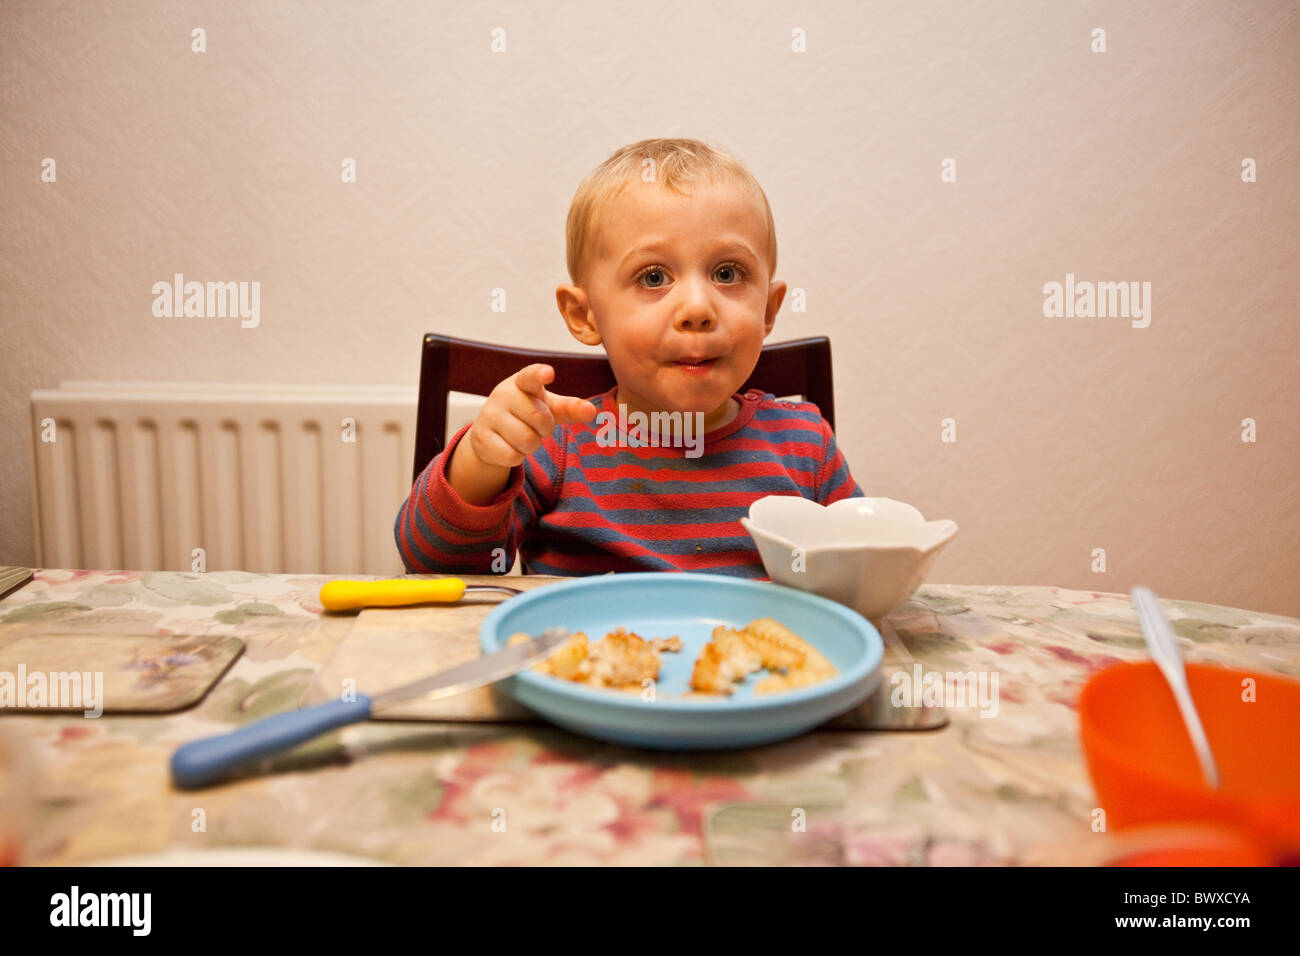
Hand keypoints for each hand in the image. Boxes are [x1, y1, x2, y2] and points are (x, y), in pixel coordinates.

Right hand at [466, 364, 597, 468]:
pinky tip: (510, 447)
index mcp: (522, 383)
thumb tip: (591, 411)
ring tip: (523, 437)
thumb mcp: (549, 407)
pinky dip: (517, 456)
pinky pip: (512, 455)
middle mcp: (503, 395)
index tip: (549, 373)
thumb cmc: (524, 414)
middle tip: (536, 426)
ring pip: (526, 440)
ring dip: (532, 445)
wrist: (489, 433)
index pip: (530, 376)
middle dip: (544, 428)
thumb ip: (570, 408)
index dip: (539, 374)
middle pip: (539, 419)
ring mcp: (489, 415)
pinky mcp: (481, 437)